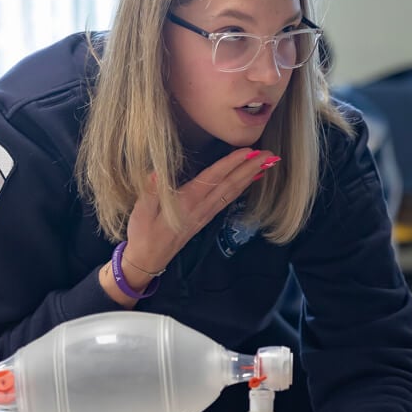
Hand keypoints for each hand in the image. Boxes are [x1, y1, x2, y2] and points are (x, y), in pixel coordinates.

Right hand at [103, 148, 277, 302]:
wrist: (148, 260)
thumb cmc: (142, 234)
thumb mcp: (140, 211)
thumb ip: (150, 192)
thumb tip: (156, 172)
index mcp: (186, 202)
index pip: (213, 178)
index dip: (231, 164)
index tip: (248, 151)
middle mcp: (201, 207)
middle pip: (230, 184)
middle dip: (250, 168)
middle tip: (270, 155)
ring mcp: (205, 214)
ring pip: (232, 192)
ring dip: (250, 177)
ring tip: (267, 164)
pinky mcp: (205, 218)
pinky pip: (227, 200)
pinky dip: (241, 188)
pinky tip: (250, 181)